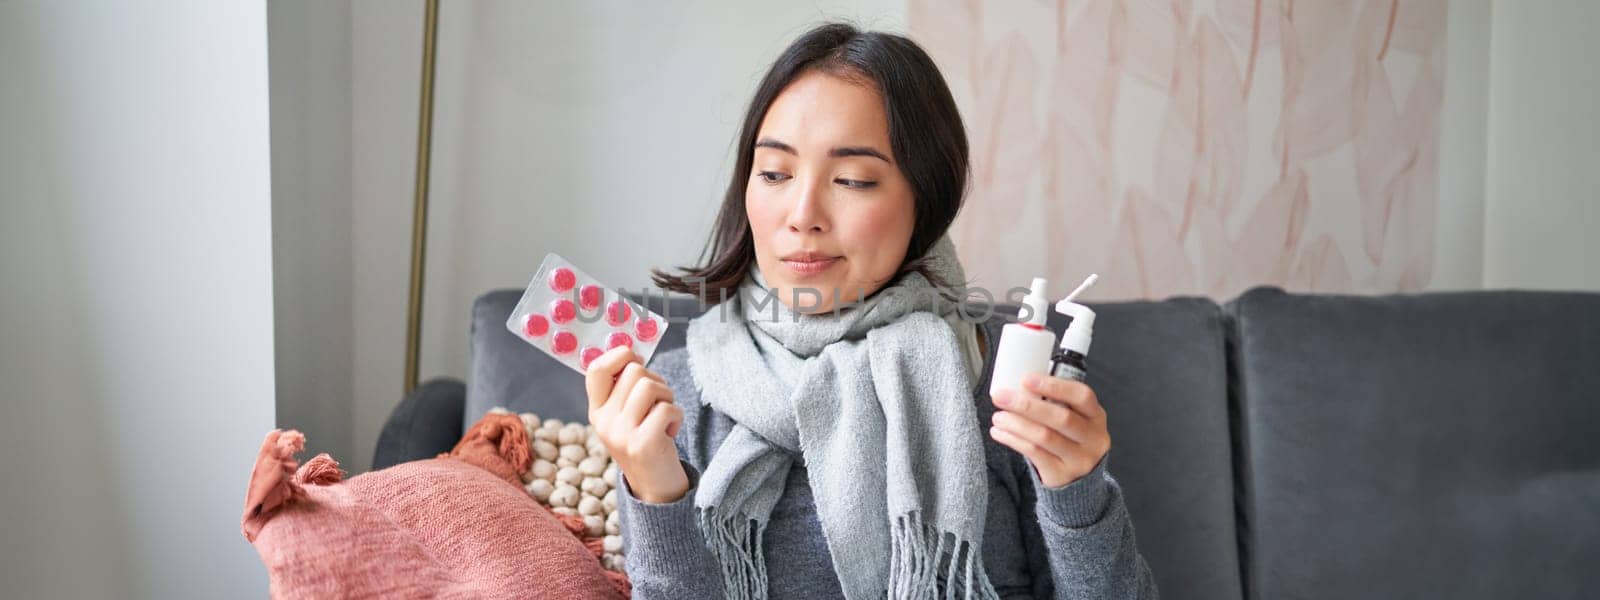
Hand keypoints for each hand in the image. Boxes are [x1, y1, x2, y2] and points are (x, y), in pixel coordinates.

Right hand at [586, 346, 687, 503]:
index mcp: (597, 411)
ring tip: (665, 415)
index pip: (596, 369)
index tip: (638, 362)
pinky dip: (677, 415)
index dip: (619, 354)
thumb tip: (630, 352)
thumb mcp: (626, 417)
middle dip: (656, 380)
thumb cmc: (647, 442)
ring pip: (650, 386)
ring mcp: (621, 434)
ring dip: (667, 397)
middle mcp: (604, 422)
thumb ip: (624, 390)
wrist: (656, 489)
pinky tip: (670, 432)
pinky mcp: (642, 445)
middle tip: (659, 402)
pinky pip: (667, 408)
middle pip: (634, 371)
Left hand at [989, 373, 1110, 487]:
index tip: (1026, 379)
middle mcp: (1093, 438)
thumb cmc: (1067, 437)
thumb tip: (1016, 385)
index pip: (1081, 396)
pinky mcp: (1062, 474)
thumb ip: (1054, 402)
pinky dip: (1013, 440)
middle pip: (1061, 418)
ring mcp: (1080, 459)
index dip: (1054, 386)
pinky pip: (1034, 453)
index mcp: (1096, 416)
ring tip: (998, 416)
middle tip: (1001, 397)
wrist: (1078, 477)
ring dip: (1016, 424)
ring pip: (1044, 437)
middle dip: (1026, 405)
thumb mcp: (1073, 417)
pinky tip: (999, 432)